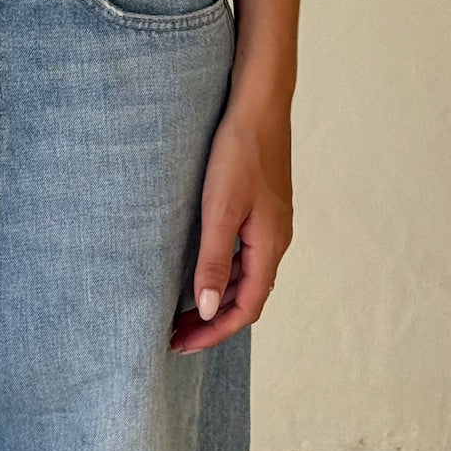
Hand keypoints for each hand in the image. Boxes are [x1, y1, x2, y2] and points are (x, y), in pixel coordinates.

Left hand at [170, 95, 293, 351]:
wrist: (259, 105)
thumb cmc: (239, 153)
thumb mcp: (220, 210)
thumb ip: (215, 262)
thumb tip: (210, 310)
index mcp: (270, 246)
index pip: (246, 308)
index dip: (214, 332)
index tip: (180, 344)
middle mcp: (276, 240)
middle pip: (247, 297)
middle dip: (212, 321)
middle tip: (174, 335)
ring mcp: (270, 224)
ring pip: (245, 277)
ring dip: (217, 298)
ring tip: (182, 312)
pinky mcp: (261, 209)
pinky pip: (244, 255)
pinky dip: (222, 274)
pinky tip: (200, 271)